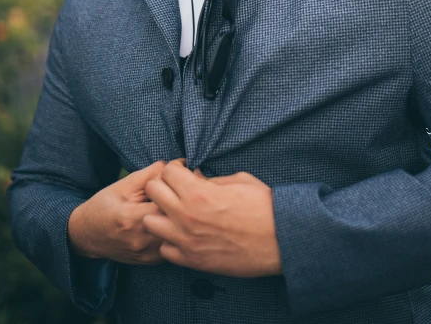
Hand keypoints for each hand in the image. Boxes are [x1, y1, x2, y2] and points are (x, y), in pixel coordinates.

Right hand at [67, 159, 185, 264]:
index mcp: (133, 217)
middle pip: (175, 222)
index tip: (187, 181)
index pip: (168, 203)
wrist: (87, 234)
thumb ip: (152, 173)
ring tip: (184, 208)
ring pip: (177, 238)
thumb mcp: (125, 184)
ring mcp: (146, 254)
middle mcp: (141, 239)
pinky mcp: (149, 261)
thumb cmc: (105, 204)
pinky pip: (172, 249)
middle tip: (190, 194)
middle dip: (185, 207)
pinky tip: (175, 225)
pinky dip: (176, 236)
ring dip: (182, 222)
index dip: (180, 190)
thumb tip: (180, 162)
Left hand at [143, 159, 282, 277]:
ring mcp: (186, 240)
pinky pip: (164, 249)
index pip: (166, 171)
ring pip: (150, 222)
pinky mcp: (192, 261)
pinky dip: (171, 242)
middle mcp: (186, 215)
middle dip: (163, 187)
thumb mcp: (237, 180)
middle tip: (178, 190)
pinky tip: (186, 236)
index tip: (185, 173)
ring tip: (177, 214)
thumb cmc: (263, 206)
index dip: (176, 169)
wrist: (280, 240)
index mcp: (198, 192)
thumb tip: (196, 181)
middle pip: (152, 191)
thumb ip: (210, 181)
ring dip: (161, 215)